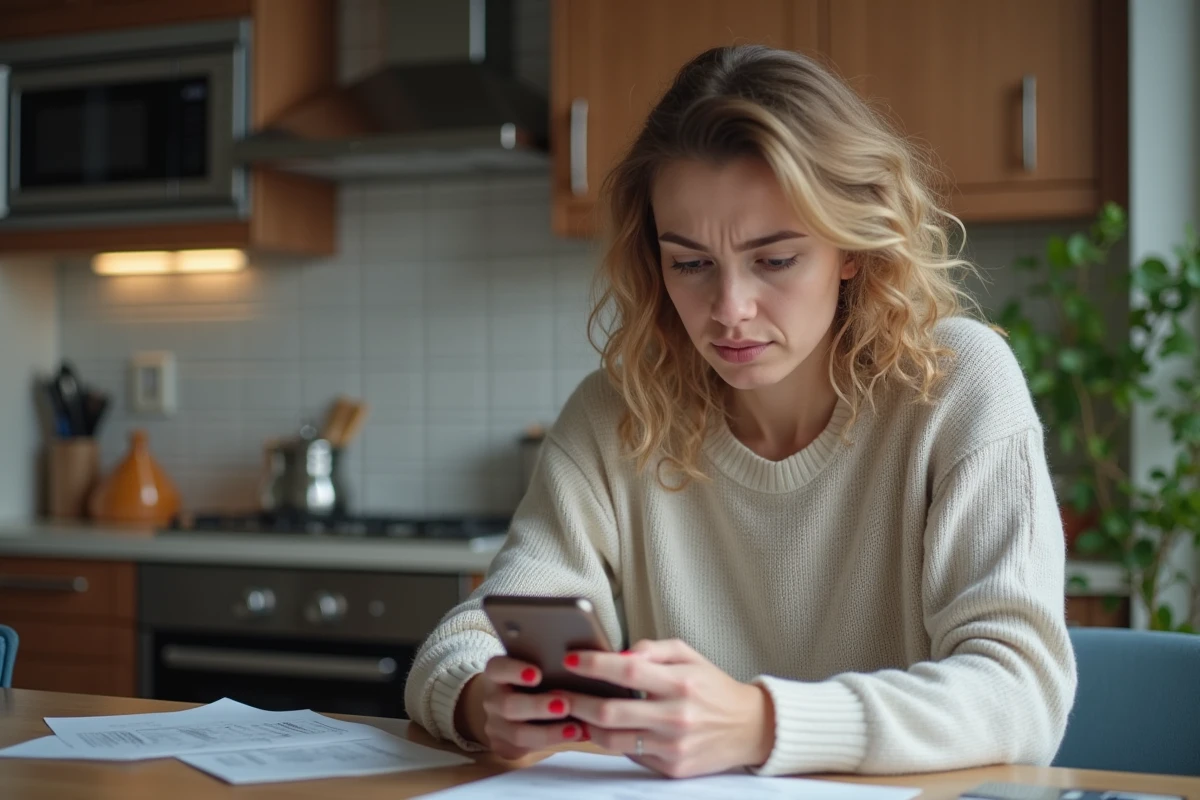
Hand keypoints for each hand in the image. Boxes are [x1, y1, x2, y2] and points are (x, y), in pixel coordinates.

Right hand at [454, 656, 583, 759]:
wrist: (511, 709)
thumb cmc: (535, 680)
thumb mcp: (537, 666)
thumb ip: (552, 664)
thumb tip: (587, 657)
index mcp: (497, 673)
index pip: (497, 668)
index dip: (514, 671)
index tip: (536, 674)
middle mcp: (492, 699)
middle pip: (507, 705)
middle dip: (537, 706)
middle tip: (565, 705)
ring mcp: (495, 725)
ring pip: (517, 733)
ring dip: (548, 732)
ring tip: (576, 728)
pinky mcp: (503, 746)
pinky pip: (525, 749)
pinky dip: (553, 743)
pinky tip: (576, 736)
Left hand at [559, 638, 775, 777]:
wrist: (749, 727)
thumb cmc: (712, 686)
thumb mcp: (688, 655)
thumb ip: (652, 650)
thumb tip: (617, 654)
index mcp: (680, 682)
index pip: (626, 671)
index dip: (594, 664)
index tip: (570, 660)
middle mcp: (675, 716)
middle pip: (611, 712)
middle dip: (578, 702)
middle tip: (559, 693)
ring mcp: (673, 746)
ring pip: (613, 740)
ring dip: (586, 727)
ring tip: (574, 714)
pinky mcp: (672, 769)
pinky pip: (631, 756)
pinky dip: (613, 742)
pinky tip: (601, 730)